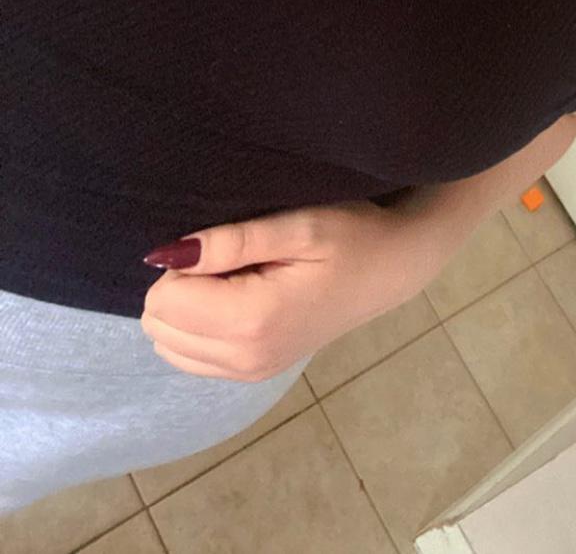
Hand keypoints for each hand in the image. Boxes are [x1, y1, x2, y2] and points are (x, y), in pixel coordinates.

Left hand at [140, 199, 437, 381]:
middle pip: (159, 326)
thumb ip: (231, 242)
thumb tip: (164, 256)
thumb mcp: (297, 226)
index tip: (229, 246)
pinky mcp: (250, 374)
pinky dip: (197, 326)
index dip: (184, 263)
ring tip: (238, 278)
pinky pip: (188, 357)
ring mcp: (247, 373)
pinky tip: (236, 300)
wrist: (392, 270)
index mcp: (253, 321)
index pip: (165, 300)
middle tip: (235, 261)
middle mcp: (244, 359)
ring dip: (187, 308)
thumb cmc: (350, 236)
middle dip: (182, 287)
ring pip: (167, 345)